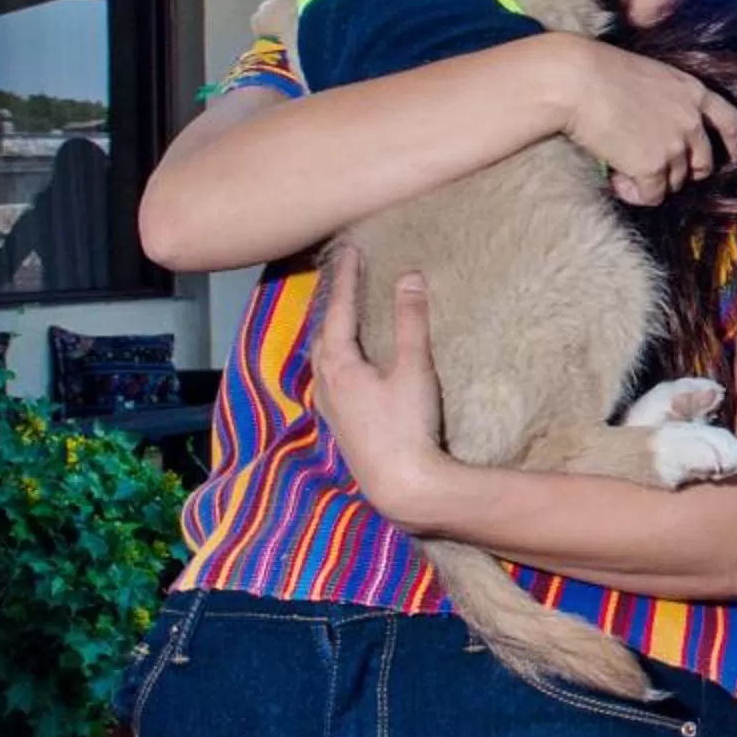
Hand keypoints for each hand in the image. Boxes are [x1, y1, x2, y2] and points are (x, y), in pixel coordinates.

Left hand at [311, 247, 453, 530]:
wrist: (401, 486)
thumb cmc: (407, 425)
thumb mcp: (414, 368)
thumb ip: (410, 322)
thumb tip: (409, 277)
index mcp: (339, 365)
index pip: (339, 311)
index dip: (345, 279)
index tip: (350, 251)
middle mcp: (327, 384)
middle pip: (322, 334)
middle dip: (332, 305)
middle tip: (344, 280)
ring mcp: (332, 408)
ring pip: (323, 359)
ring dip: (332, 333)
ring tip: (345, 318)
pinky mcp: (342, 426)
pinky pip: (331, 378)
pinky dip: (337, 358)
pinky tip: (350, 367)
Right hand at [537, 37, 736, 205]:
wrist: (576, 81)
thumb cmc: (602, 71)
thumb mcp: (652, 76)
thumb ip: (669, 100)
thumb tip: (662, 127)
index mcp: (694, 91)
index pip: (730, 122)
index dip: (733, 143)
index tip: (732, 156)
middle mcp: (692, 121)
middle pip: (704, 162)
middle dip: (687, 172)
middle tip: (660, 172)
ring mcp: (674, 146)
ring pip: (676, 182)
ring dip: (654, 183)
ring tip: (624, 171)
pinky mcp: (652, 167)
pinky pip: (653, 195)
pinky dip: (636, 194)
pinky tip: (617, 182)